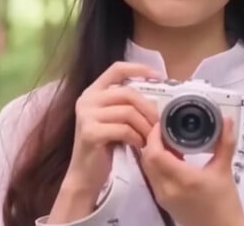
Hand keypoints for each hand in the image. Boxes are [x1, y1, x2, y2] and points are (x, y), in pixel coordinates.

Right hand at [55, 62, 159, 216]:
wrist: (85, 175)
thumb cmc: (104, 146)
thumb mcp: (114, 120)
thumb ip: (126, 105)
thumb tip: (157, 98)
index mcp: (92, 92)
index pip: (116, 69)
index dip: (138, 69)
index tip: (158, 76)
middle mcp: (86, 100)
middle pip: (127, 93)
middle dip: (148, 108)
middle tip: (158, 123)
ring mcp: (86, 116)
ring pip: (128, 112)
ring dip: (144, 126)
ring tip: (149, 138)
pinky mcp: (90, 133)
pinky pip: (123, 129)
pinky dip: (136, 138)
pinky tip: (138, 145)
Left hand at [138, 117, 243, 225]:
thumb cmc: (225, 203)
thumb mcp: (224, 170)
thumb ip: (224, 142)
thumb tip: (226, 120)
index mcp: (182, 179)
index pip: (155, 154)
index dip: (154, 135)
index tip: (162, 123)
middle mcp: (167, 189)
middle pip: (147, 159)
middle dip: (152, 141)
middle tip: (164, 129)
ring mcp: (162, 196)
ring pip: (147, 168)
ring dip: (153, 152)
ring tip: (169, 141)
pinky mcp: (162, 201)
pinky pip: (152, 177)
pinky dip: (156, 164)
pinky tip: (172, 157)